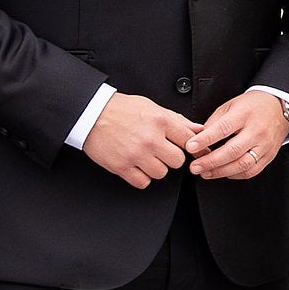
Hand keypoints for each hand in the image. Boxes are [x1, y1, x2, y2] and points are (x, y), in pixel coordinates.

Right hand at [83, 90, 198, 188]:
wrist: (91, 114)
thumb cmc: (120, 109)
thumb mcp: (152, 107)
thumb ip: (177, 119)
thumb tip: (198, 129)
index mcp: (160, 121)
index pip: (189, 140)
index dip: (191, 146)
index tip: (188, 150)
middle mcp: (150, 138)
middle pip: (178, 161)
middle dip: (171, 157)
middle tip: (162, 152)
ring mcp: (136, 154)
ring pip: (161, 173)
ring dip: (156, 168)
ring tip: (147, 158)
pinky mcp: (122, 166)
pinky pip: (142, 182)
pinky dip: (141, 177)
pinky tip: (137, 166)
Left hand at [187, 89, 288, 181]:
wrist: (279, 107)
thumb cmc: (253, 106)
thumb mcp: (231, 105)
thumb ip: (215, 121)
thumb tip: (199, 138)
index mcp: (245, 114)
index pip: (223, 128)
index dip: (205, 139)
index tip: (191, 147)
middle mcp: (257, 131)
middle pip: (232, 150)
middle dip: (210, 161)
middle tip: (195, 167)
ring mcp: (264, 145)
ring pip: (242, 164)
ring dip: (221, 172)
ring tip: (205, 173)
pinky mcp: (268, 156)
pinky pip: (251, 171)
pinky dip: (235, 175)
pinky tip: (223, 173)